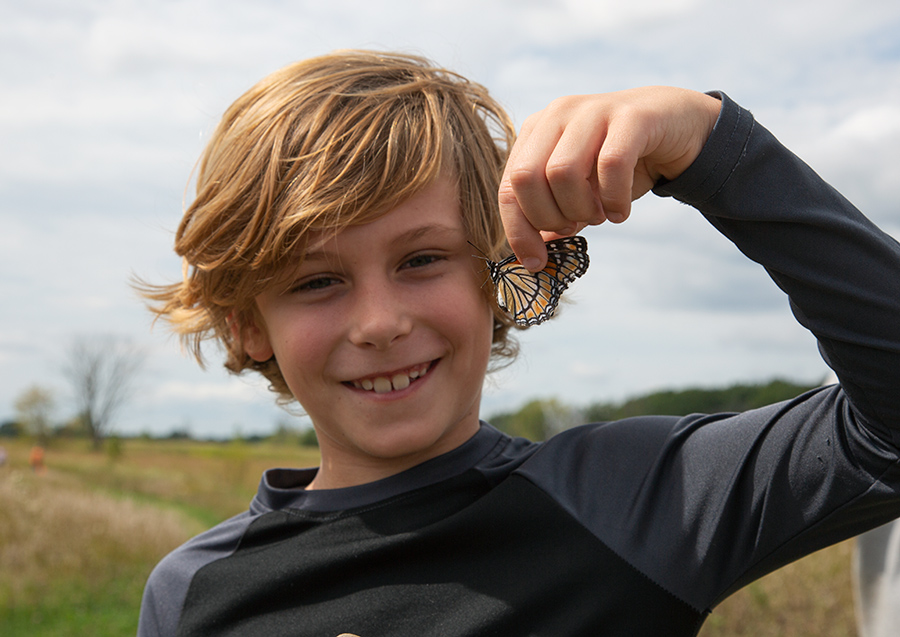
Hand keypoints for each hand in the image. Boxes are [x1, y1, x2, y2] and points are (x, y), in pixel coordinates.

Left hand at [498, 87, 720, 269]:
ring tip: (601, 215)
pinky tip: (621, 211)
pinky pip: (611, 165)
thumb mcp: (581, 191)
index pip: (508, 187)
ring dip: (582, 209)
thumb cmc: (621, 162)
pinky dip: (614, 199)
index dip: (518, 231)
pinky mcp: (631, 117)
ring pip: (563, 172)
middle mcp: (558, 115)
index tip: (536, 262)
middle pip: (526, 178)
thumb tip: (532, 256)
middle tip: (575, 225)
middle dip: (548, 217)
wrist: (678, 125)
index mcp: (536, 131)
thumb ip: (554, 215)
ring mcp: (593, 111)